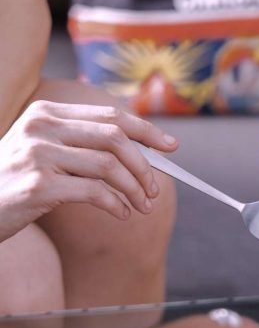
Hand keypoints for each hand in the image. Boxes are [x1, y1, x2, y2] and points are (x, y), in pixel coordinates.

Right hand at [0, 101, 177, 241]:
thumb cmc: (16, 181)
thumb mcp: (45, 153)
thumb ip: (84, 146)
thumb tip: (142, 156)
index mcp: (47, 113)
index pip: (109, 116)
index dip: (146, 130)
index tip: (172, 146)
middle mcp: (41, 128)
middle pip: (114, 138)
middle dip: (144, 165)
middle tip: (155, 189)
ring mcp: (37, 155)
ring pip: (108, 166)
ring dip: (134, 189)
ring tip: (143, 206)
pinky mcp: (37, 185)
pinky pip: (95, 193)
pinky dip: (116, 204)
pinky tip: (122, 214)